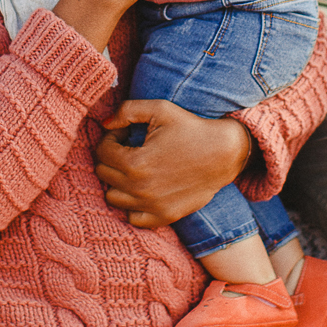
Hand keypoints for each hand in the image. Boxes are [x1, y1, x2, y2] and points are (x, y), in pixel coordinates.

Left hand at [95, 100, 253, 227]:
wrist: (224, 153)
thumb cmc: (191, 128)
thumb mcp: (160, 109)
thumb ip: (127, 111)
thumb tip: (104, 123)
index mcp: (136, 162)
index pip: (102, 152)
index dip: (111, 137)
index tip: (126, 133)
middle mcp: (140, 189)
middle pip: (103, 174)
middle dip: (112, 157)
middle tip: (129, 148)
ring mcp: (152, 206)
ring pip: (112, 197)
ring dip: (118, 181)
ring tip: (134, 167)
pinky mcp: (164, 216)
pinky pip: (133, 217)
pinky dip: (133, 204)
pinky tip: (144, 187)